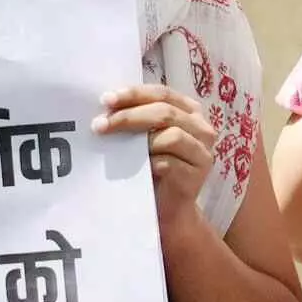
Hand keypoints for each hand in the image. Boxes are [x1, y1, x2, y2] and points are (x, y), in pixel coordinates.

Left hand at [97, 83, 218, 239]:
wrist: (166, 208)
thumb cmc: (152, 167)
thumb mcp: (145, 137)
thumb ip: (136, 119)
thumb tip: (105, 106)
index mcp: (189, 111)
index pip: (162, 93)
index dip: (134, 94)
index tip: (105, 100)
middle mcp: (202, 128)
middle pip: (165, 112)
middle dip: (129, 116)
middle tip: (100, 124)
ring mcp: (202, 153)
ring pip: (172, 136)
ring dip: (138, 140)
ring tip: (113, 146)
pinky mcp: (196, 176)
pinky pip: (169, 163)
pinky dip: (149, 162)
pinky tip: (133, 166)